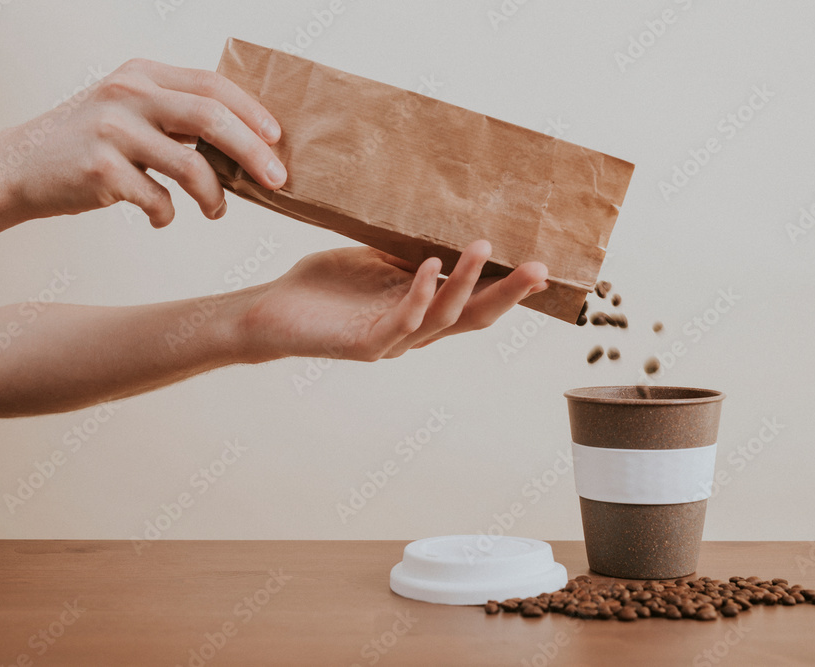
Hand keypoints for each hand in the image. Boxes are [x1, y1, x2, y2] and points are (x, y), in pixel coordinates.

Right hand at [0, 58, 284, 226]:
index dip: (251, 111)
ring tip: (215, 211)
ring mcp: (112, 131)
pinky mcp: (100, 170)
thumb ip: (176, 114)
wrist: (18, 168)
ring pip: (191, 165)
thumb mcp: (128, 110)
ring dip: (214, 196)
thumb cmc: (88, 144)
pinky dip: (167, 215)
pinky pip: (158, 200)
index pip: (211, 85)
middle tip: (276, 180)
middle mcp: (128, 95)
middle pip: (211, 118)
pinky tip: (161, 218)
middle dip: (253, 152)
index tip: (277, 138)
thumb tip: (248, 142)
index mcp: (142, 75)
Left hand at [238, 240, 548, 361]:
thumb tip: (446, 218)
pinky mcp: (364, 345)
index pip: (475, 302)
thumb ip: (411, 248)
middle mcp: (415, 330)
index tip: (542, 265)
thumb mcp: (377, 259)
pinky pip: (400, 321)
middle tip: (539, 268)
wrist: (272, 312)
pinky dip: (418, 292)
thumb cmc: (325, 286)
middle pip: (473, 317)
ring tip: (482, 247)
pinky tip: (427, 265)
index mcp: (422, 309)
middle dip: (507, 294)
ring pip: (442, 317)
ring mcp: (392, 340)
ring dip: (465, 283)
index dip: (509, 289)